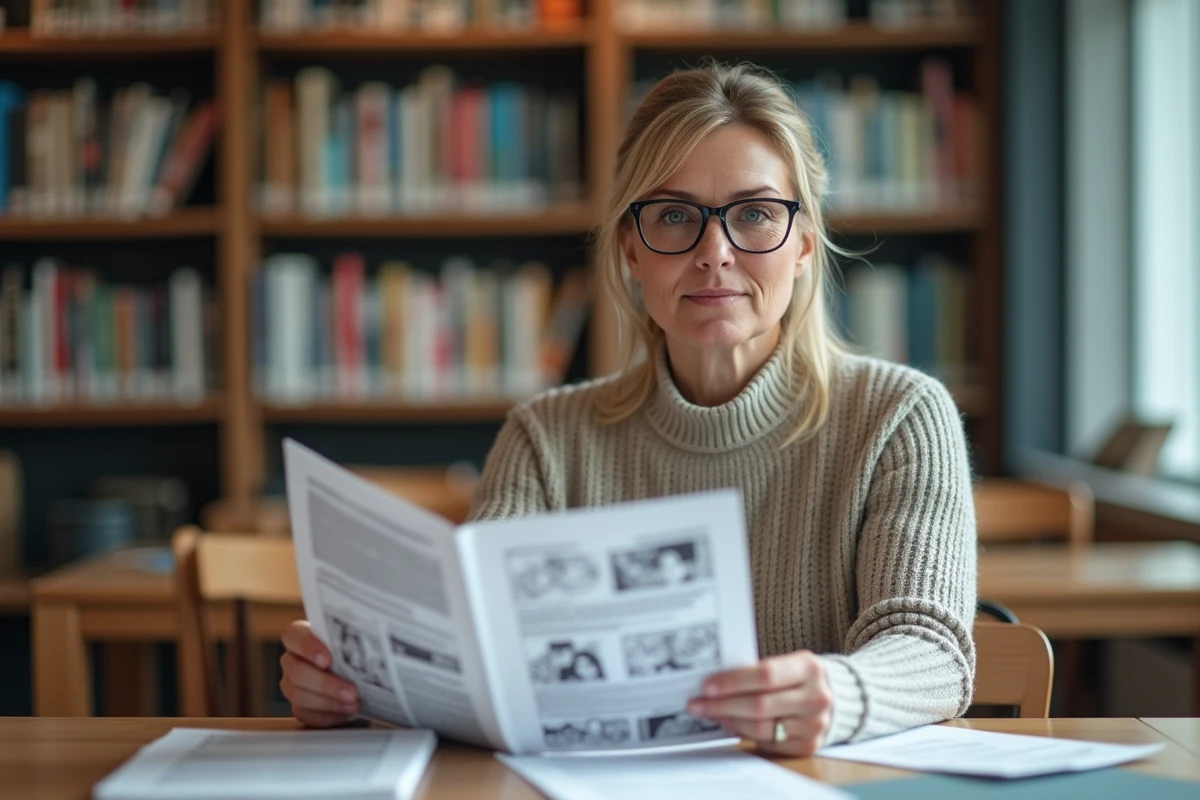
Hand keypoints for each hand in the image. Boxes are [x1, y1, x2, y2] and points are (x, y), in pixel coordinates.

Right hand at [280, 620, 359, 727]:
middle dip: (326, 684)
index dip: (307, 647)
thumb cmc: (356, 651)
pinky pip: (306, 714)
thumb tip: (371, 644)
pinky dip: (328, 715)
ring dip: (329, 702)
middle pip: (297, 672)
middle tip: (352, 691)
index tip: (328, 659)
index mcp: (300, 636)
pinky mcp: (299, 707)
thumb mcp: (356, 640)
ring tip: (353, 704)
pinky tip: (346, 714)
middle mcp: (292, 660)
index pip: (293, 636)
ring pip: (300, 696)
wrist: (364, 675)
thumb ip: (354, 638)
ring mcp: (292, 685)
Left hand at [687, 650, 832, 756]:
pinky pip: (767, 743)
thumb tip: (716, 682)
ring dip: (729, 721)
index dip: (733, 681)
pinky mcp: (807, 745)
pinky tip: (729, 724)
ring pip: (761, 728)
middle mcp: (816, 698)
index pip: (766, 675)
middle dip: (722, 705)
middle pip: (760, 705)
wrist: (836, 696)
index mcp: (809, 668)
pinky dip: (744, 734)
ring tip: (709, 713)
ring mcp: (814, 725)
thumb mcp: (788, 663)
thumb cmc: (800, 676)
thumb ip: (758, 670)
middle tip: (697, 703)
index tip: (707, 686)